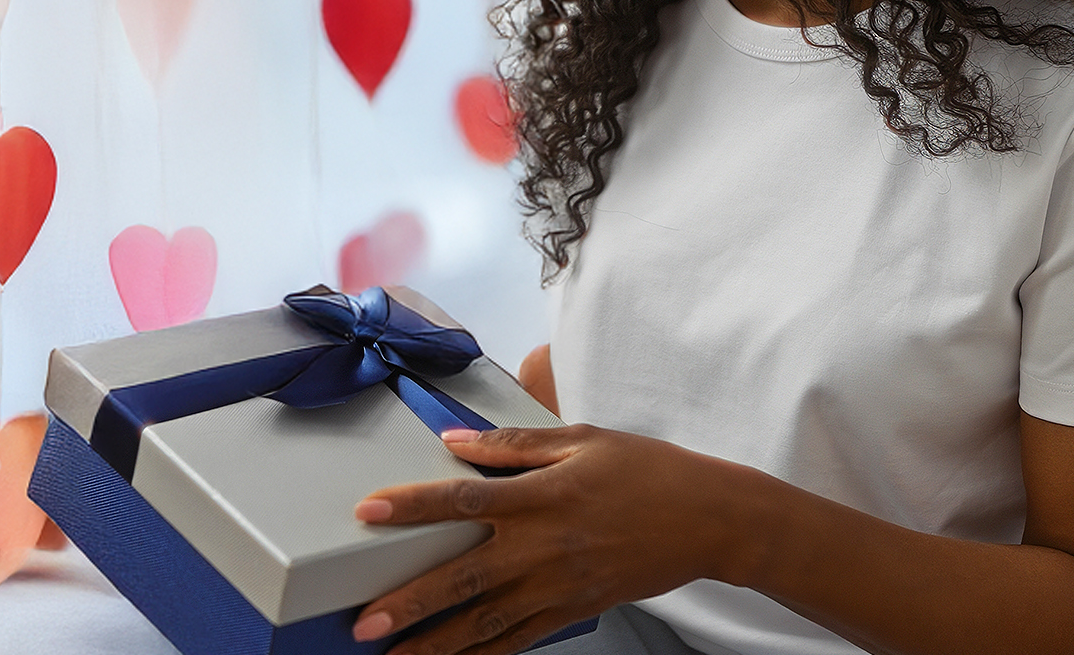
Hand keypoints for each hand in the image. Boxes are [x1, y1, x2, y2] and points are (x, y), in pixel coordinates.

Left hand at [350, 424, 763, 654]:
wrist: (710, 520)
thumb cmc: (648, 471)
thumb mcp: (582, 440)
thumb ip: (513, 444)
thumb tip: (454, 439)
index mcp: (542, 495)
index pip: (463, 500)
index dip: (412, 505)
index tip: (368, 511)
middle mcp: (544, 546)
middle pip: (464, 576)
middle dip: (409, 602)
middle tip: (363, 621)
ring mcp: (559, 585)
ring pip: (486, 621)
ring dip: (437, 642)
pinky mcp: (574, 610)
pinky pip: (521, 640)